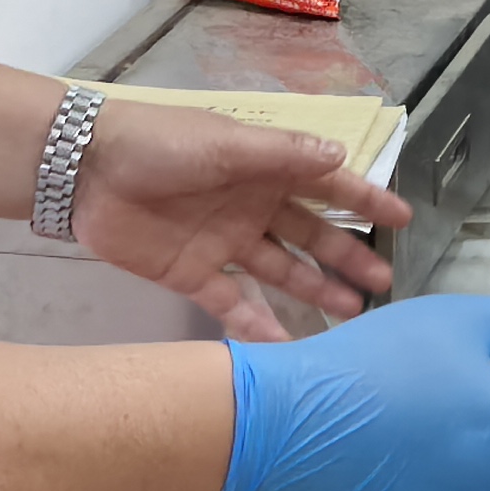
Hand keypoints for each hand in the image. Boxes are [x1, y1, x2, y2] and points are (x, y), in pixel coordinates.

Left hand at [75, 106, 408, 338]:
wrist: (86, 171)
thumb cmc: (161, 144)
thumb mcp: (227, 144)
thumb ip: (283, 156)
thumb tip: (341, 158)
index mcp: (264, 169)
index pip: (326, 186)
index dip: (366, 200)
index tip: (403, 218)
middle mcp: (252, 207)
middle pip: (310, 235)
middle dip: (347, 258)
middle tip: (383, 286)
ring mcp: (224, 243)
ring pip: (280, 271)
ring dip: (313, 291)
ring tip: (350, 316)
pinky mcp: (192, 274)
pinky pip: (234, 304)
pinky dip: (259, 325)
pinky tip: (286, 346)